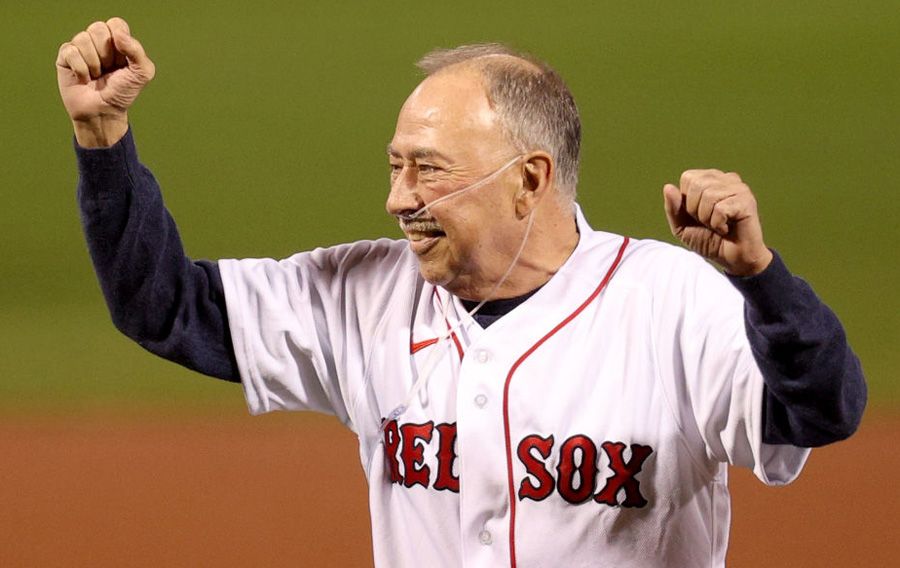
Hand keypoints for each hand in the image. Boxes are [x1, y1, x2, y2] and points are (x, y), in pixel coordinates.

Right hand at [56, 18, 154, 146]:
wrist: (103, 112)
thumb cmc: (122, 93)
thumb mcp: (141, 74)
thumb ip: (137, 52)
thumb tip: (119, 35)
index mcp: (118, 41)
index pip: (116, 24)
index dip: (119, 41)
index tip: (122, 60)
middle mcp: (98, 41)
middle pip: (98, 28)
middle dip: (106, 54)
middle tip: (108, 69)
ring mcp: (80, 48)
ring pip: (83, 39)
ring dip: (93, 64)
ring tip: (96, 75)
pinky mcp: (65, 57)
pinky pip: (70, 51)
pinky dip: (80, 69)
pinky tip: (84, 78)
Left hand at [663, 169, 772, 275]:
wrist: (732, 259)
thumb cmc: (709, 240)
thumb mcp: (682, 227)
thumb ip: (673, 208)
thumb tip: (668, 187)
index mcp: (711, 179)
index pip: (687, 177)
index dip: (686, 201)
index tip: (698, 215)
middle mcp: (726, 179)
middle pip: (696, 184)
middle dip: (695, 210)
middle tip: (708, 222)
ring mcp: (739, 188)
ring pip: (708, 196)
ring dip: (707, 219)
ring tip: (719, 225)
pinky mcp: (746, 201)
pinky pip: (720, 209)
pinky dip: (718, 224)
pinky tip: (727, 228)